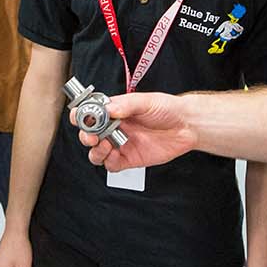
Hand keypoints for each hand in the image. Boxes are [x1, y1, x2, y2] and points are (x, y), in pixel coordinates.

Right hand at [73, 92, 197, 171]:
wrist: (187, 126)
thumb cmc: (167, 109)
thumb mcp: (146, 101)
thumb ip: (126, 105)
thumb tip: (107, 109)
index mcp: (115, 111)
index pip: (90, 113)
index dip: (81, 115)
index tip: (79, 117)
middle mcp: (115, 128)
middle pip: (89, 134)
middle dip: (85, 135)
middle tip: (91, 136)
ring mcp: (121, 144)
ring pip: (97, 152)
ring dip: (95, 150)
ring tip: (104, 145)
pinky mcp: (129, 159)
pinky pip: (111, 165)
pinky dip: (108, 162)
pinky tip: (114, 154)